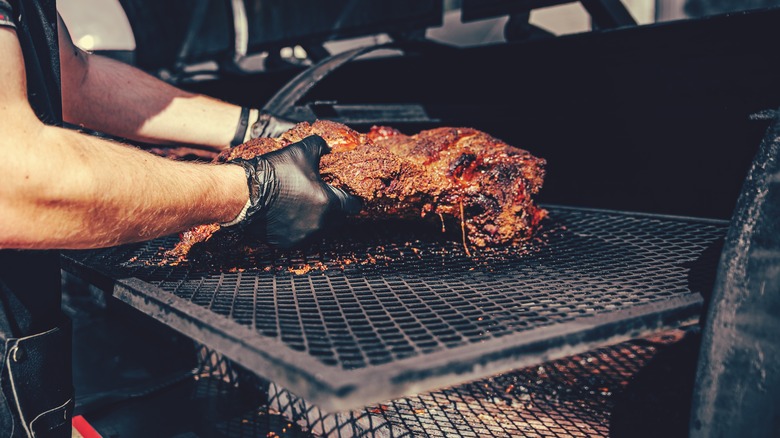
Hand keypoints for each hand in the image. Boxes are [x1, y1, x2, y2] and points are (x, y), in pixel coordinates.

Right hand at [228, 135, 360, 247]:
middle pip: (336, 219)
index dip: (350, 198)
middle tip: (320, 196)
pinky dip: (297, 227)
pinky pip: (299, 236)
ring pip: (318, 229)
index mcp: (329, 204)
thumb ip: (320, 146)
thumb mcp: (301, 151)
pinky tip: (288, 214)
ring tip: (302, 204)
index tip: (346, 194)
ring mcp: (302, 237)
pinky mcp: (286, 243)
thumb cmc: (275, 173)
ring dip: (315, 219)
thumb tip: (327, 147)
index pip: (352, 206)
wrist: (244, 193)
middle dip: (332, 208)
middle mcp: (319, 225)